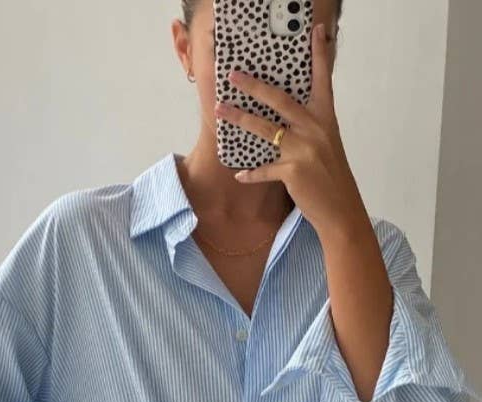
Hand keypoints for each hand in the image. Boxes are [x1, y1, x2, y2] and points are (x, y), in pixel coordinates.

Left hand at [213, 22, 367, 236]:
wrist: (341, 210)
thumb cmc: (331, 177)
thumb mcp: (327, 145)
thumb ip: (310, 128)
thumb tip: (288, 118)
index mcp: (326, 119)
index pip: (322, 81)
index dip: (319, 55)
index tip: (315, 31)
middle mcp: (315, 130)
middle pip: (280, 100)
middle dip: (254, 86)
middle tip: (234, 75)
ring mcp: (303, 150)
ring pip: (265, 130)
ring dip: (239, 119)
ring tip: (220, 110)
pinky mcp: (292, 172)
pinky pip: (264, 170)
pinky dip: (251, 173)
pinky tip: (239, 174)